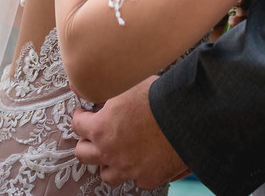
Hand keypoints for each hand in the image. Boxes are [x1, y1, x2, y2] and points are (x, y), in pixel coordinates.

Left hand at [72, 77, 187, 188]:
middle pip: (83, 154)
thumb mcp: (125, 84)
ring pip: (106, 175)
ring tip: (115, 153)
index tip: (84, 114)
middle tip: (95, 135)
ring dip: (107, 164)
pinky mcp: (147, 178)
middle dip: (87, 143)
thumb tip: (78, 86)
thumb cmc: (157, 97)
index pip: (77, 125)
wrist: (188, 117)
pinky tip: (142, 160)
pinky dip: (136, 171)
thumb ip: (101, 89)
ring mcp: (128, 169)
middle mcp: (109, 152)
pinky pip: (135, 180)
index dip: (80, 117)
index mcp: (100, 128)